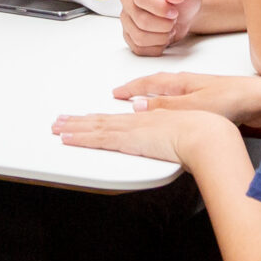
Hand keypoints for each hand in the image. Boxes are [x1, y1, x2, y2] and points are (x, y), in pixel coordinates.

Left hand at [50, 105, 237, 164]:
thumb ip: (170, 137)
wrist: (204, 135)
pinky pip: (96, 139)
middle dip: (78, 122)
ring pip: (93, 128)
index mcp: (146, 121)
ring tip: (56, 127)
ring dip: (73, 128)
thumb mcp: (182, 135)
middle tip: (60, 121)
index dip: (97, 120)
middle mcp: (134, 122)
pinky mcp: (126, 141)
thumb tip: (165, 140)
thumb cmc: (201, 134)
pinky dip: (79, 138)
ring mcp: (129, 130)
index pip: (115, 120)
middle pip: (99, 121)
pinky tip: (66, 138)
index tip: (84, 119)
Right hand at [111, 70, 260, 133]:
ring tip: (143, 100)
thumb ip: (164, 106)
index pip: (149, 82)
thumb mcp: (192, 106)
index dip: (131, 89)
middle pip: (157, 83)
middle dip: (138, 88)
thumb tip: (138, 105)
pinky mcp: (211, 101)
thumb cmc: (232, 99)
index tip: (117, 93)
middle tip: (123, 94)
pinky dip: (169, 102)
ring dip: (153, 94)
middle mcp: (189, 84)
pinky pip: (180, 98)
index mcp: (181, 82)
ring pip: (169, 90)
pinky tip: (174, 109)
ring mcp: (200, 91)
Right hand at [120, 0, 200, 54]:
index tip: (174, 12)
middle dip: (164, 25)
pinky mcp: (128, 35)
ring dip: (161, 37)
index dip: (160, 8)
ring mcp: (126, 18)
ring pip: (139, 36)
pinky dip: (157, 47)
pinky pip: (139, 48)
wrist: (183, 11)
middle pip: (141, 19)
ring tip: (170, 28)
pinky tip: (164, 37)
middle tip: (174, 19)